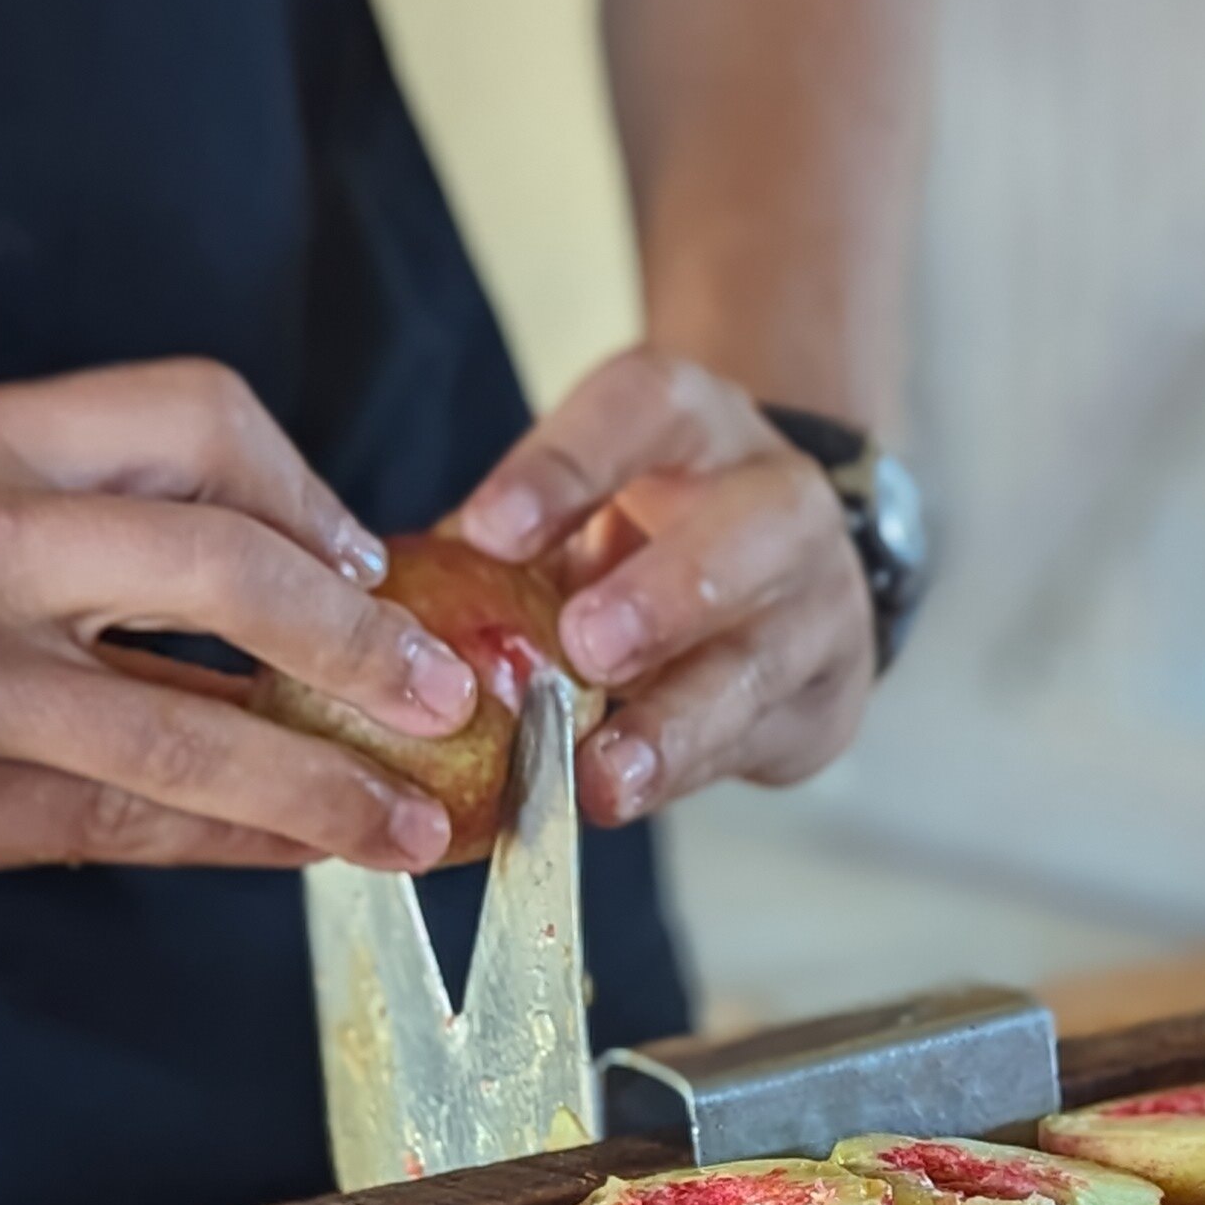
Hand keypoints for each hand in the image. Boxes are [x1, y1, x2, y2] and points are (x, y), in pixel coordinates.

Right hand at [0, 361, 483, 907]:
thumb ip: (68, 523)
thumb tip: (272, 588)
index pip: (200, 419)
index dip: (308, 490)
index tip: (368, 559)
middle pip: (232, 568)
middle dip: (370, 637)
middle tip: (453, 695)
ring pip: (196, 734)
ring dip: (333, 785)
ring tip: (423, 822)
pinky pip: (122, 830)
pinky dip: (233, 845)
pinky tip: (300, 859)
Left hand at [453, 347, 875, 822]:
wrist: (783, 576)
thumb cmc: (648, 533)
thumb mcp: (585, 503)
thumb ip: (507, 540)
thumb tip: (377, 606)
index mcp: (696, 423)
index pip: (644, 409)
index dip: (569, 466)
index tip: (489, 530)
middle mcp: (778, 499)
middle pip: (752, 529)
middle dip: (667, 594)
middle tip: (586, 649)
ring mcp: (820, 602)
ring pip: (766, 657)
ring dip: (680, 720)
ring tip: (604, 772)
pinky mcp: (826, 695)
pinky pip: (759, 739)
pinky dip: (685, 773)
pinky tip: (624, 796)